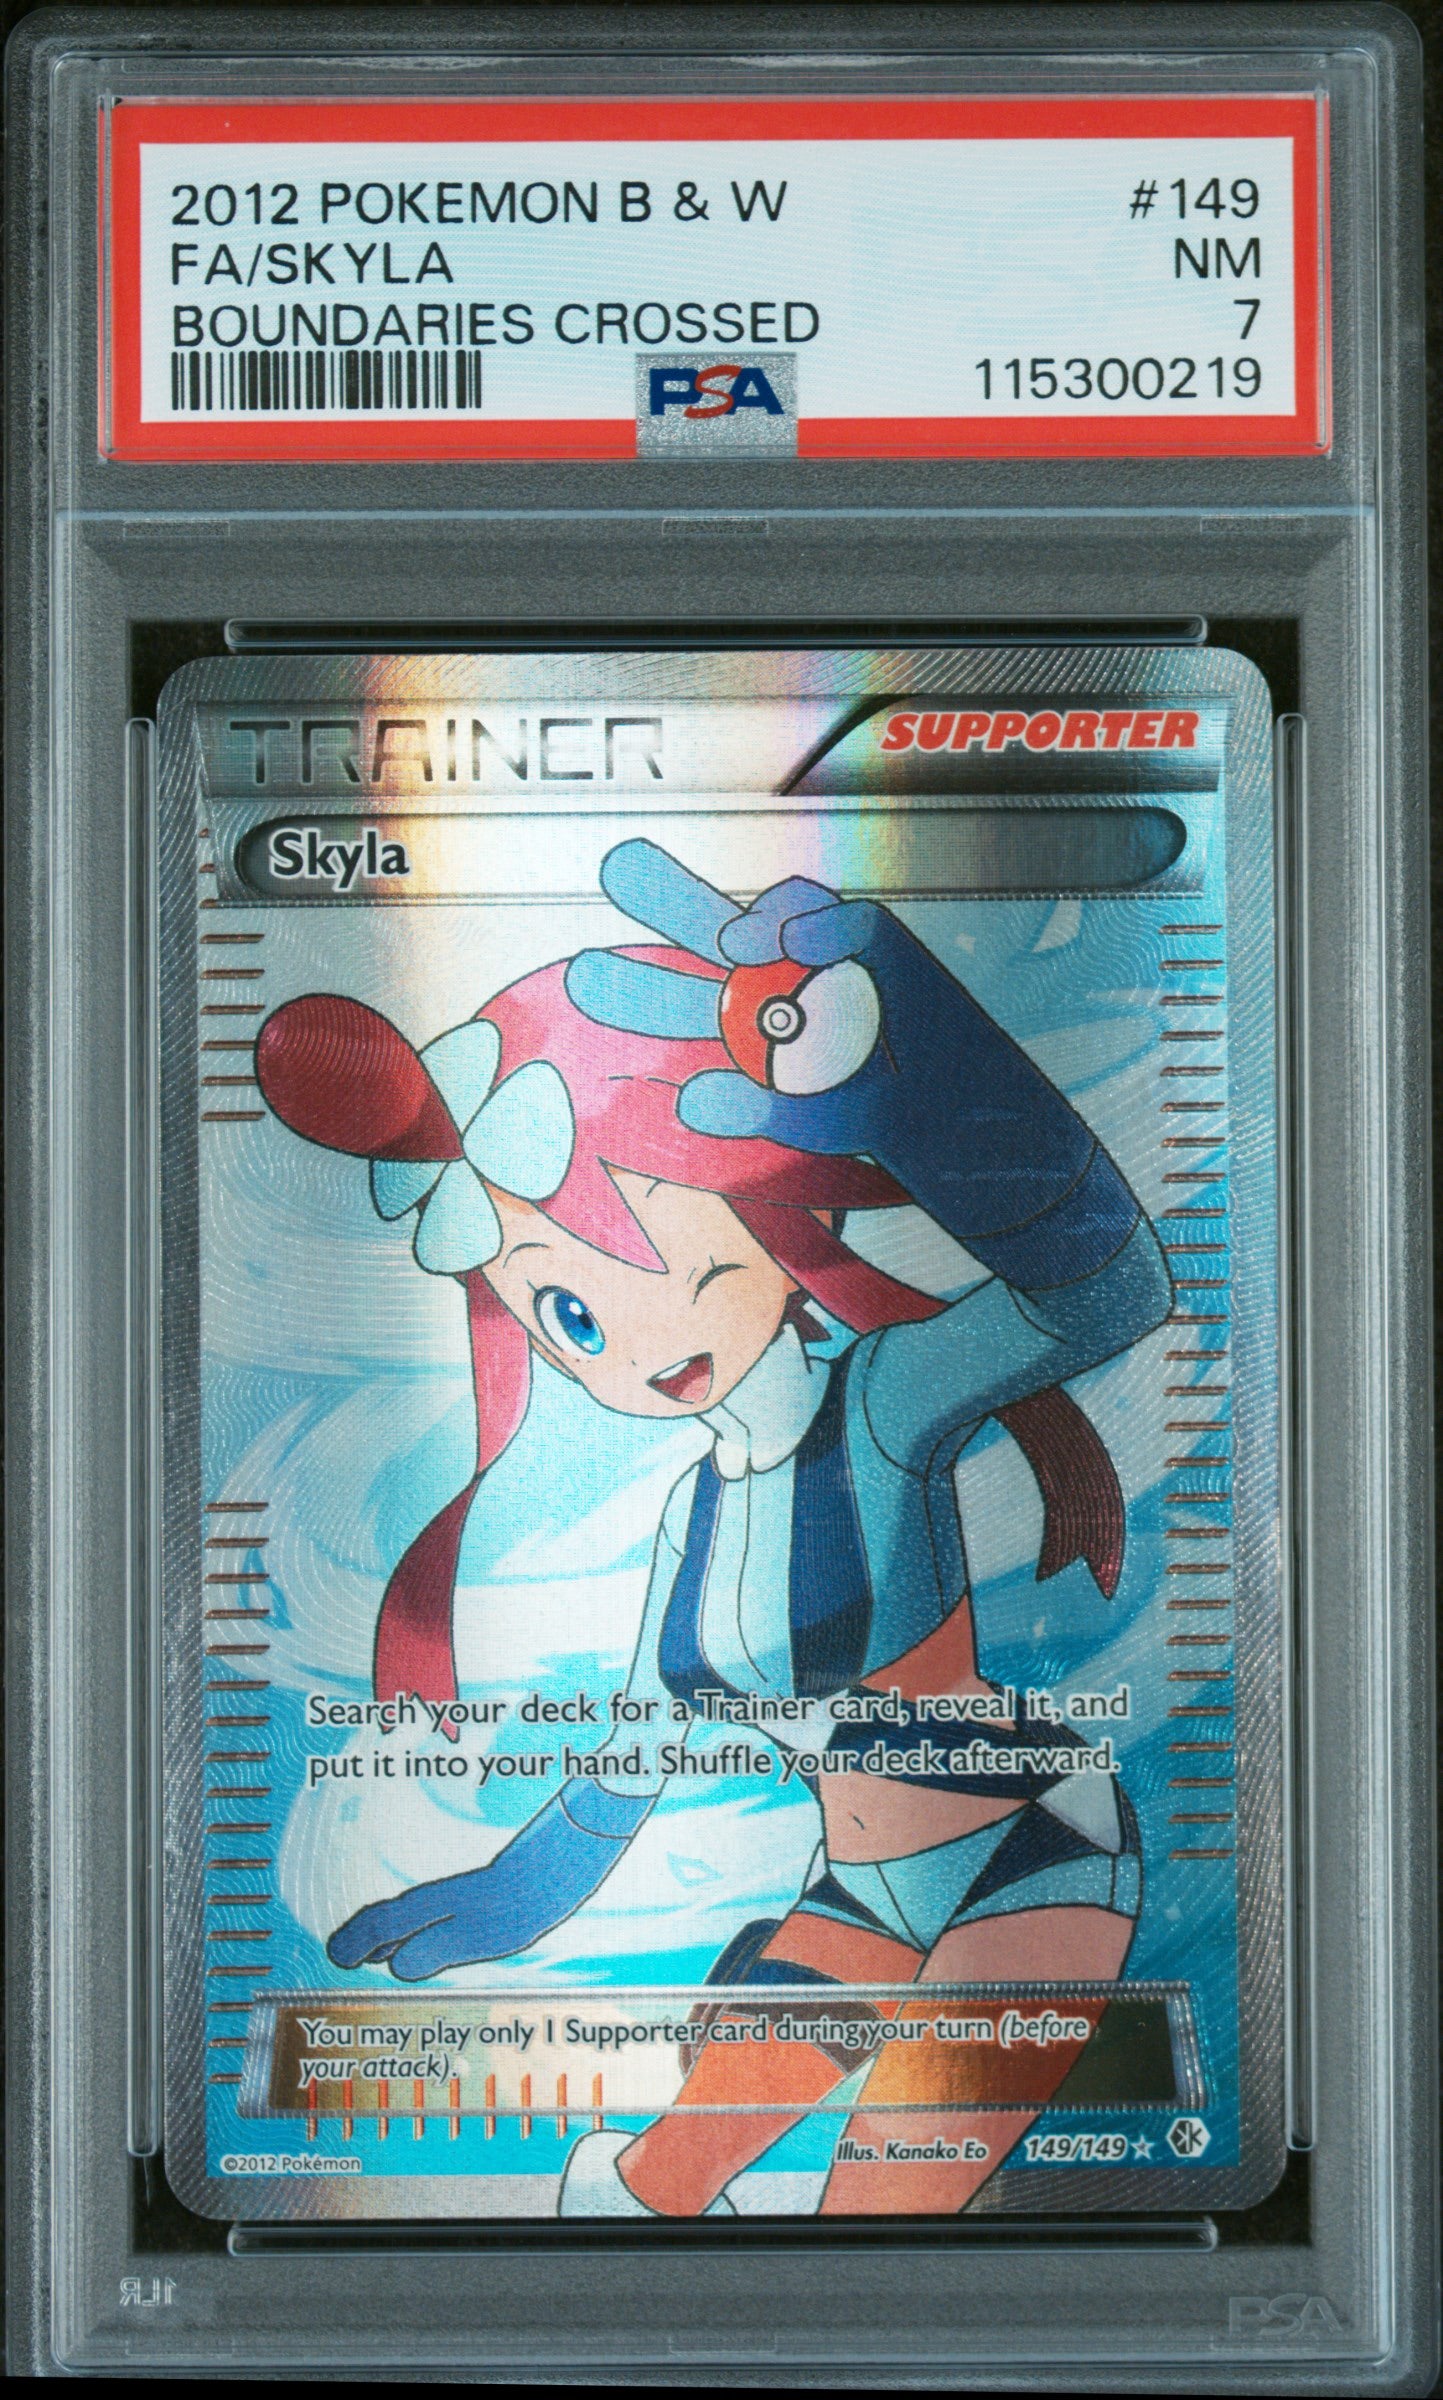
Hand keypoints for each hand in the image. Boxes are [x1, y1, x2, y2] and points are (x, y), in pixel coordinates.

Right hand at [327, 1861, 536, 1980]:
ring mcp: (446, 1902)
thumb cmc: (514, 1906)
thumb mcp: (477, 1934)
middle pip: (383, 1918)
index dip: (354, 1942)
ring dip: (378, 1937)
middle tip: (336, 1956)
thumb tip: (397, 1968)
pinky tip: (409, 1945)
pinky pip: (419, 1921)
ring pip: (400, 1919)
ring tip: (361, 1955)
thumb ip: (436, 1949)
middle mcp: (429, 1902)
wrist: (547, 1874)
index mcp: (426, 1908)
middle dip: (358, 1937)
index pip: (378, 1924)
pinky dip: (401, 1934)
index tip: (335, 1958)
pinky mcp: (463, 1905)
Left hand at [565, 840, 920, 1154]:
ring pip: (776, 912)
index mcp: (741, 1020)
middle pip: (709, 925)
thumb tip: (691, 1103)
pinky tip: (798, 943)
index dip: (632, 982)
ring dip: (755, 919)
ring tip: (735, 948)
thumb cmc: (871, 1105)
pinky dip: (822, 926)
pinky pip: (845, 921)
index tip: (578, 972)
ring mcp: (820, 952)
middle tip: (617, 866)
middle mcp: (772, 976)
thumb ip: (752, 1112)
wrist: (951, 1105)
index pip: (678, 991)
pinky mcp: (871, 939)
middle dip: (663, 894)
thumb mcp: (806, 1122)